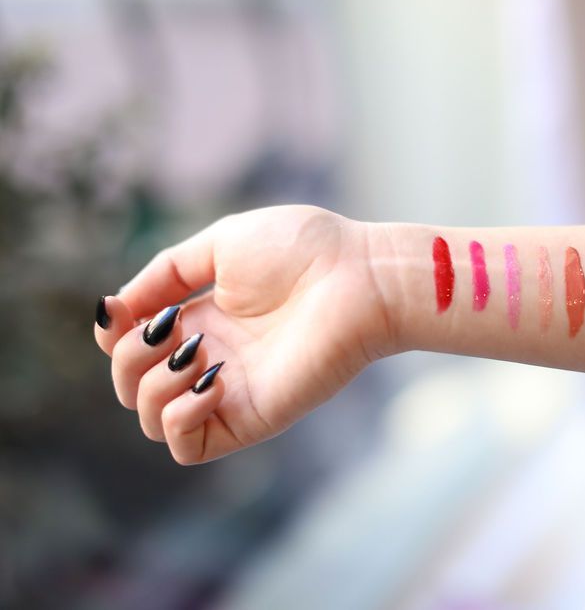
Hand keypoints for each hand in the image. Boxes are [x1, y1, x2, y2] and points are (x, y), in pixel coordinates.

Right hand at [94, 205, 392, 463]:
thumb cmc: (305, 252)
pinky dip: (179, 418)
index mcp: (205, 320)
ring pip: (152, 422)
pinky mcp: (253, 416)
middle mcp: (213, 359)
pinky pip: (190, 448)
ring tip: (197, 352)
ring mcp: (231, 392)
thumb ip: (167, 273)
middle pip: (132, 386)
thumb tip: (117, 308)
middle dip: (129, 357)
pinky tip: (210, 380)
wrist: (360, 276)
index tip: (119, 312)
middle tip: (172, 329)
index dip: (114, 335)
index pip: (133, 348)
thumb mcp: (221, 245)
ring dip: (151, 386)